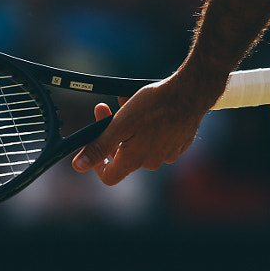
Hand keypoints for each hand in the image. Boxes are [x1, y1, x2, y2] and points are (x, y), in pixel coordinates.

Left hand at [71, 74, 214, 185]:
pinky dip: (149, 126)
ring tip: (128, 102)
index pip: (109, 176)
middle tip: (105, 108)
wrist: (191, 93)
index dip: (97, 165)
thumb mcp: (120, 124)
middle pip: (123, 155)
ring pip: (140, 144)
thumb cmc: (155, 106)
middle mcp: (151, 162)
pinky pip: (158, 139)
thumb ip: (99, 147)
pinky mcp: (179, 144)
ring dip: (130, 126)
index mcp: (134, 160)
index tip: (95, 144)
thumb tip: (78, 167)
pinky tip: (151, 108)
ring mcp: (167, 154)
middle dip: (112, 134)